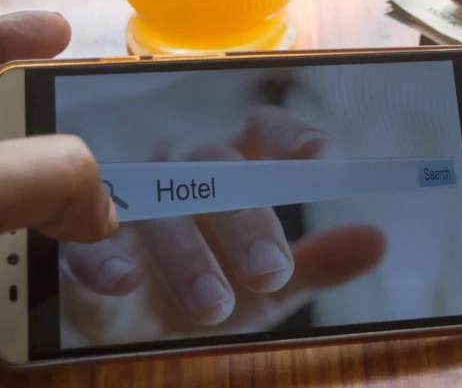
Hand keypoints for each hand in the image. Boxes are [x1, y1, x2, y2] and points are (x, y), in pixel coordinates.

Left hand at [0, 12, 117, 387]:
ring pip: (24, 216)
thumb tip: (102, 205)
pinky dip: (62, 287)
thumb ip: (50, 174)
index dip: (1, 35)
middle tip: (121, 143)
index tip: (61, 32)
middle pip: (2, 140)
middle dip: (62, 143)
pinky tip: (102, 286)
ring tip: (126, 224)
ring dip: (74, 226)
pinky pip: (24, 284)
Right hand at [58, 105, 387, 344]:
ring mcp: (133, 199)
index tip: (324, 159)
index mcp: (236, 168)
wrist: (143, 331)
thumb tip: (377, 241)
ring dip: (187, 254)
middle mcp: (186, 170)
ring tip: (214, 304)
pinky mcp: (84, 238)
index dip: (293, 136)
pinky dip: (103, 257)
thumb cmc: (218, 288)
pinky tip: (125, 281)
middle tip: (271, 272)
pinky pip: (86, 237)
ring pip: (160, 205)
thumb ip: (322, 261)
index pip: (264, 130)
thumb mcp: (276, 285)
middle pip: (218, 169)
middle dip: (247, 222)